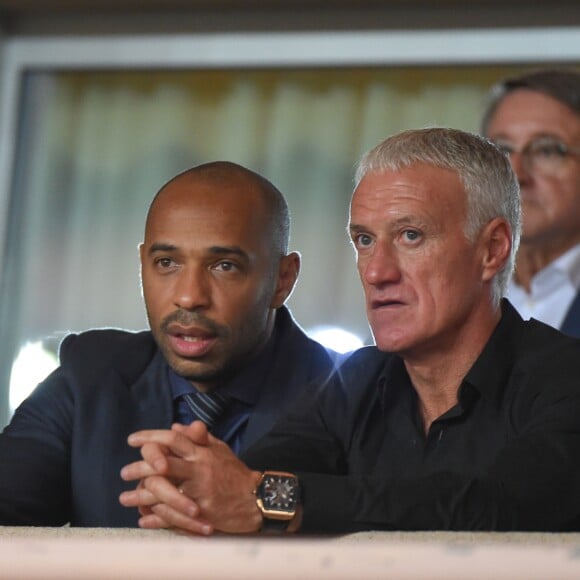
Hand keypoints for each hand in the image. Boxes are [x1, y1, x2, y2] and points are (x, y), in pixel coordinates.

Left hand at [119, 421, 262, 534]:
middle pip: (161, 464)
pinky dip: (155, 518)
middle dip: (138, 468)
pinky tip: (144, 518)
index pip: (172, 439)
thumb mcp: (219, 449)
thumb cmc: (235, 472)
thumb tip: (175, 427)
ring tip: (125, 498)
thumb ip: (198, 438)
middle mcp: (198, 469)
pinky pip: (171, 515)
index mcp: (202, 452)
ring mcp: (198, 492)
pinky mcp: (200, 513)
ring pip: (161, 492)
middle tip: (124, 472)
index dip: (151, 437)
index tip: (132, 440)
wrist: (255, 498)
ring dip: (140, 496)